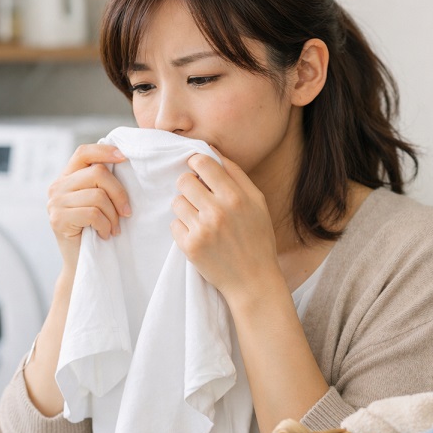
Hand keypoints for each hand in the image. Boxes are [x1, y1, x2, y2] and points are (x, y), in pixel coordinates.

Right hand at [47, 144, 131, 268]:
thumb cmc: (95, 231)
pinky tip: (104, 234)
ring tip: (113, 228)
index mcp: (67, 177)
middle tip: (126, 213)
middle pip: (97, 173)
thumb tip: (123, 161)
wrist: (81, 265)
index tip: (124, 158)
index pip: (84, 153)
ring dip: (113, 215)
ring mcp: (55, 203)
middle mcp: (57, 186)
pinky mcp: (58, 219)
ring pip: (97, 195)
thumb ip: (101, 183)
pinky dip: (105, 225)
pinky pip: (93, 214)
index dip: (105, 151)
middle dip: (119, 193)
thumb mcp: (98, 202)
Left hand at [170, 149, 279, 300]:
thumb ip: (236, 175)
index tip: (198, 171)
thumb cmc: (257, 239)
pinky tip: (199, 236)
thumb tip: (212, 152)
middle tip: (198, 197)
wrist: (253, 281)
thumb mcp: (258, 203)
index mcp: (236, 196)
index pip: (203, 162)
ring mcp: (202, 229)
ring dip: (185, 208)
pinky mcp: (190, 246)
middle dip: (189, 186)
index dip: (196, 163)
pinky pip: (174, 224)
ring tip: (200, 219)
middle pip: (184, 180)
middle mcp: (218, 211)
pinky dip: (183, 228)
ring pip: (177, 202)